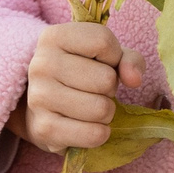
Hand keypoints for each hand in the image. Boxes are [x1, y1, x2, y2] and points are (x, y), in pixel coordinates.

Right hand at [11, 21, 144, 152]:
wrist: (42, 106)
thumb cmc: (81, 73)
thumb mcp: (106, 56)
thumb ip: (128, 59)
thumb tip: (134, 79)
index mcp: (53, 37)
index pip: (103, 41)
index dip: (113, 56)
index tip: (102, 63)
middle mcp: (41, 65)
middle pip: (106, 79)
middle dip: (110, 87)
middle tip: (94, 89)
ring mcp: (39, 98)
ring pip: (101, 108)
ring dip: (106, 111)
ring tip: (90, 106)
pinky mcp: (44, 129)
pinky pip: (93, 134)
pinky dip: (100, 133)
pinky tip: (87, 126)